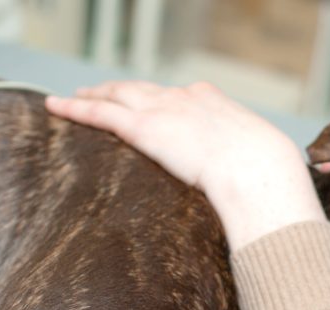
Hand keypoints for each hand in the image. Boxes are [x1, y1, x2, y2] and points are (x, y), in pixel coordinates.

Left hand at [46, 81, 325, 250]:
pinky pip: (101, 113)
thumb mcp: (269, 168)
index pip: (186, 96)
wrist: (259, 172)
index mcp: (219, 105)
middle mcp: (187, 99)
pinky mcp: (144, 127)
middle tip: (105, 92)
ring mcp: (164, 110)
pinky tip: (56, 105)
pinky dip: (76, 108)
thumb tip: (272, 200)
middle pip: (146, 90)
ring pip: (119, 95)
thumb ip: (259, 175)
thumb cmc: (271, 177)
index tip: (160, 104)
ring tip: (75, 96)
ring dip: (95, 94)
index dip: (169, 100)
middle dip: (125, 90)